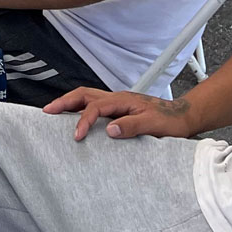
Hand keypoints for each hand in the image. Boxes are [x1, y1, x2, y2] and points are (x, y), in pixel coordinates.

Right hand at [44, 87, 196, 141]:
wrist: (183, 116)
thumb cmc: (170, 121)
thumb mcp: (153, 126)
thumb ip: (131, 126)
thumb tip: (109, 130)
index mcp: (121, 101)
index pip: (94, 108)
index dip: (83, 121)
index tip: (77, 136)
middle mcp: (116, 98)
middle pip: (83, 94)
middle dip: (64, 102)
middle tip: (47, 111)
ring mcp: (117, 102)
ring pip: (87, 97)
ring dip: (70, 103)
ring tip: (55, 112)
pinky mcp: (119, 109)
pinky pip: (94, 105)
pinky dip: (81, 109)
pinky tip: (78, 118)